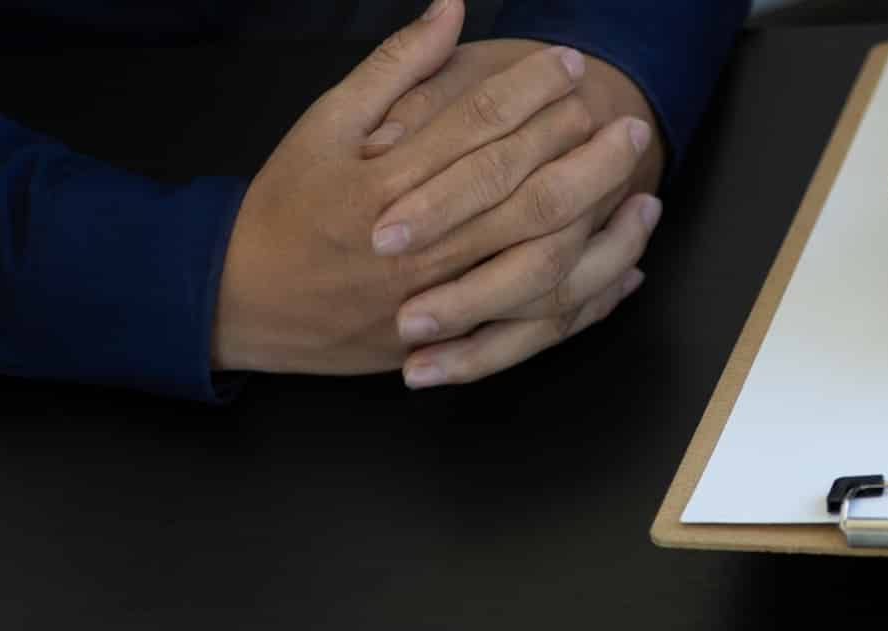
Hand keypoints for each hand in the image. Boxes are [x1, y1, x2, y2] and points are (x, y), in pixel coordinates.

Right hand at [212, 2, 650, 384]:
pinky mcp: (453, 340)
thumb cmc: (289, 205)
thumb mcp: (324, 124)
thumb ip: (393, 69)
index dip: (531, 92)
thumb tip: (449, 10)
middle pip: (521, 196)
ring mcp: (438, 299)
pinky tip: (627, 267)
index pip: (477, 128)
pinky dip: (587, 299)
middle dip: (584, 157)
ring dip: (598, 228)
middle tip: (627, 124)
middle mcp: (420, 244)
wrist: (245, 299)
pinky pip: (536, 326)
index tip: (571, 64)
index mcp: (385, 184)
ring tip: (642, 190)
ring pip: (538, 265)